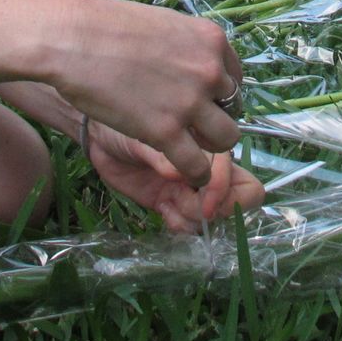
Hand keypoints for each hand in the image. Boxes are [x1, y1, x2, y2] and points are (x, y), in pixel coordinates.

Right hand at [45, 0, 243, 187]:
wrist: (72, 39)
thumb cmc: (105, 27)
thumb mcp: (162, 24)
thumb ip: (184, 46)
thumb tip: (189, 63)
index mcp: (211, 40)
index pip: (235, 77)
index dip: (218, 94)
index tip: (203, 102)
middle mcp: (209, 70)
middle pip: (234, 108)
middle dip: (215, 118)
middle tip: (192, 124)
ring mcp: (190, 102)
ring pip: (226, 139)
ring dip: (210, 146)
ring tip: (190, 148)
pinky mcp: (165, 131)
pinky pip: (197, 165)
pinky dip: (194, 173)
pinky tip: (184, 171)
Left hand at [85, 124, 264, 231]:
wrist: (97, 133)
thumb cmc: (121, 116)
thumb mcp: (139, 132)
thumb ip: (161, 155)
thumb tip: (179, 174)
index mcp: (207, 140)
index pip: (237, 169)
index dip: (225, 191)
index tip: (206, 206)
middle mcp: (206, 164)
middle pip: (244, 194)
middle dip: (218, 206)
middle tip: (187, 203)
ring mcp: (191, 184)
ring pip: (217, 214)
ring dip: (195, 216)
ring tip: (168, 204)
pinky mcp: (173, 201)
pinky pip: (191, 224)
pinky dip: (181, 224)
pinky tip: (162, 210)